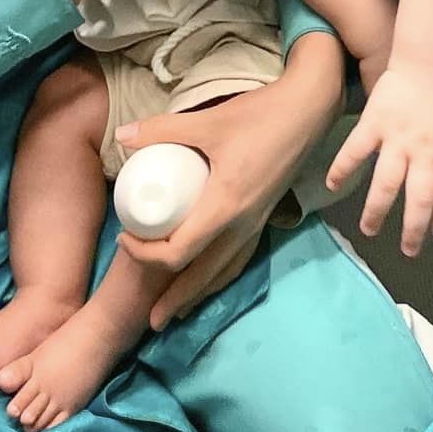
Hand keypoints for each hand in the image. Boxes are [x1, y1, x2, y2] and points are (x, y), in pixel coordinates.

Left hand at [115, 33, 344, 325]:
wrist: (311, 108)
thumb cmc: (261, 115)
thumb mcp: (209, 121)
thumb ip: (163, 129)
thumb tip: (122, 136)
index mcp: (225, 207)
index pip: (179, 251)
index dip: (147, 255)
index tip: (126, 238)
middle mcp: (242, 224)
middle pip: (203, 275)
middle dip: (175, 300)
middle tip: (151, 322)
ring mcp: (258, 222)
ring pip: (225, 270)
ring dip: (199, 293)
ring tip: (179, 312)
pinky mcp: (266, 214)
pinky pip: (240, 257)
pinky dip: (221, 274)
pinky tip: (214, 277)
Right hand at [325, 62, 432, 256]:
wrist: (430, 62)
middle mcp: (424, 153)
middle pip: (419, 200)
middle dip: (413, 230)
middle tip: (407, 251)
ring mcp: (397, 139)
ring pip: (386, 184)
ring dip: (376, 211)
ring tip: (368, 231)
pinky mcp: (374, 123)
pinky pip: (355, 150)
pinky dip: (342, 168)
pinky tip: (333, 186)